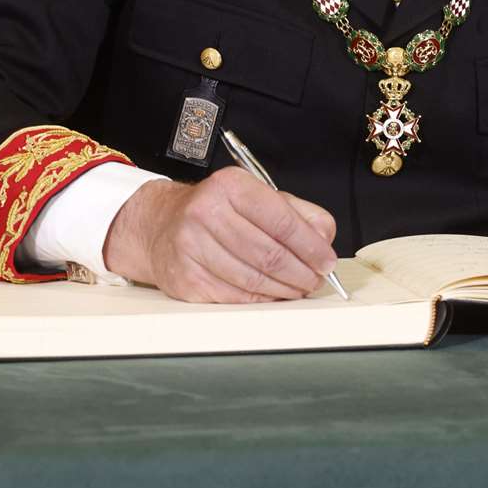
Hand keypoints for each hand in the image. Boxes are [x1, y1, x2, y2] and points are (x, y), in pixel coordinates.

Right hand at [101, 167, 337, 302]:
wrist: (160, 225)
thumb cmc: (215, 211)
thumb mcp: (255, 196)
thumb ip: (296, 212)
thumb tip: (323, 238)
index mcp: (230, 186)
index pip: (281, 221)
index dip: (311, 246)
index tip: (326, 261)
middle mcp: (206, 212)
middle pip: (270, 255)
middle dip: (302, 273)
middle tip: (315, 280)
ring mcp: (192, 247)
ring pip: (254, 280)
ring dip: (285, 291)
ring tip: (297, 289)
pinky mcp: (186, 278)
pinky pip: (235, 297)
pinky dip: (261, 301)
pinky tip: (271, 295)